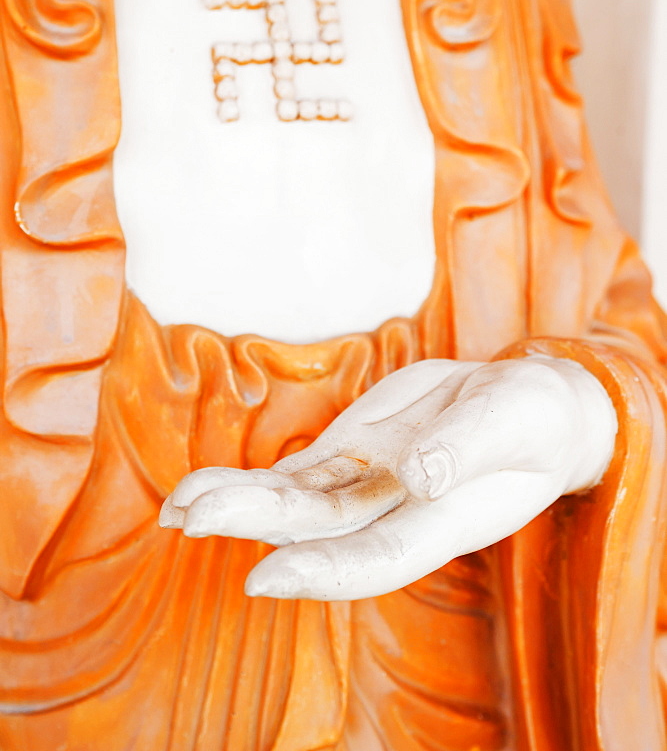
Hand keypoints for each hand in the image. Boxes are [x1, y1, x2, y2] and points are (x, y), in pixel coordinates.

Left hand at [159, 356, 616, 599]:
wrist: (522, 402)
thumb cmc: (533, 418)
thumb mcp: (517, 419)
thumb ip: (469, 447)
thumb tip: (420, 475)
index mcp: (440, 520)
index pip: (376, 558)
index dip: (322, 573)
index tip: (265, 577)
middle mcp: (392, 514)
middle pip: (316, 530)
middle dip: (255, 526)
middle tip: (192, 520)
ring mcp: (365, 484)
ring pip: (294, 504)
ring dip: (237, 505)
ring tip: (178, 506)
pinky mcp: (349, 454)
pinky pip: (292, 473)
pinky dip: (248, 481)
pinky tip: (198, 490)